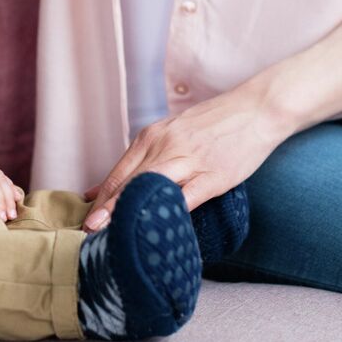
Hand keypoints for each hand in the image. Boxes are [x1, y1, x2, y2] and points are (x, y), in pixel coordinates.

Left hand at [82, 79, 299, 232]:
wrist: (256, 109)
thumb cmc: (214, 124)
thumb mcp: (173, 133)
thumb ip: (144, 158)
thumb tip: (108, 186)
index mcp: (152, 136)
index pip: (118, 171)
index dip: (100, 198)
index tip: (85, 218)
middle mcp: (165, 145)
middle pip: (127, 181)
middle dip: (105, 208)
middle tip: (86, 230)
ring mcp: (189, 160)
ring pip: (148, 187)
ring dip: (126, 211)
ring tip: (108, 232)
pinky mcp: (213, 175)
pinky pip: (186, 197)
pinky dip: (168, 213)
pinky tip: (156, 229)